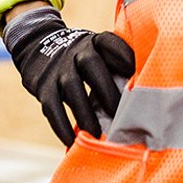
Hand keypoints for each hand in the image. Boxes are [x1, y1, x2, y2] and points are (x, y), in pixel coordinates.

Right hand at [3, 6, 135, 145]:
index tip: (135, 72)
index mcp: (95, 42)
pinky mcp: (43, 86)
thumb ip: (116, 65)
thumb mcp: (97, 50)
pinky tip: (71, 140)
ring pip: (72, 88)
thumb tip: (144, 92)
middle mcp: (77, 51)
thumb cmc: (82, 56)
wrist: (38, 45)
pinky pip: (52, 106)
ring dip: (85, 113)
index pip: (110, 43)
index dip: (123, 55)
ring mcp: (59, 68)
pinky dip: (61, 125)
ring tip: (96, 134)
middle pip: (92, 65)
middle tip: (119, 115)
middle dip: (106, 90)